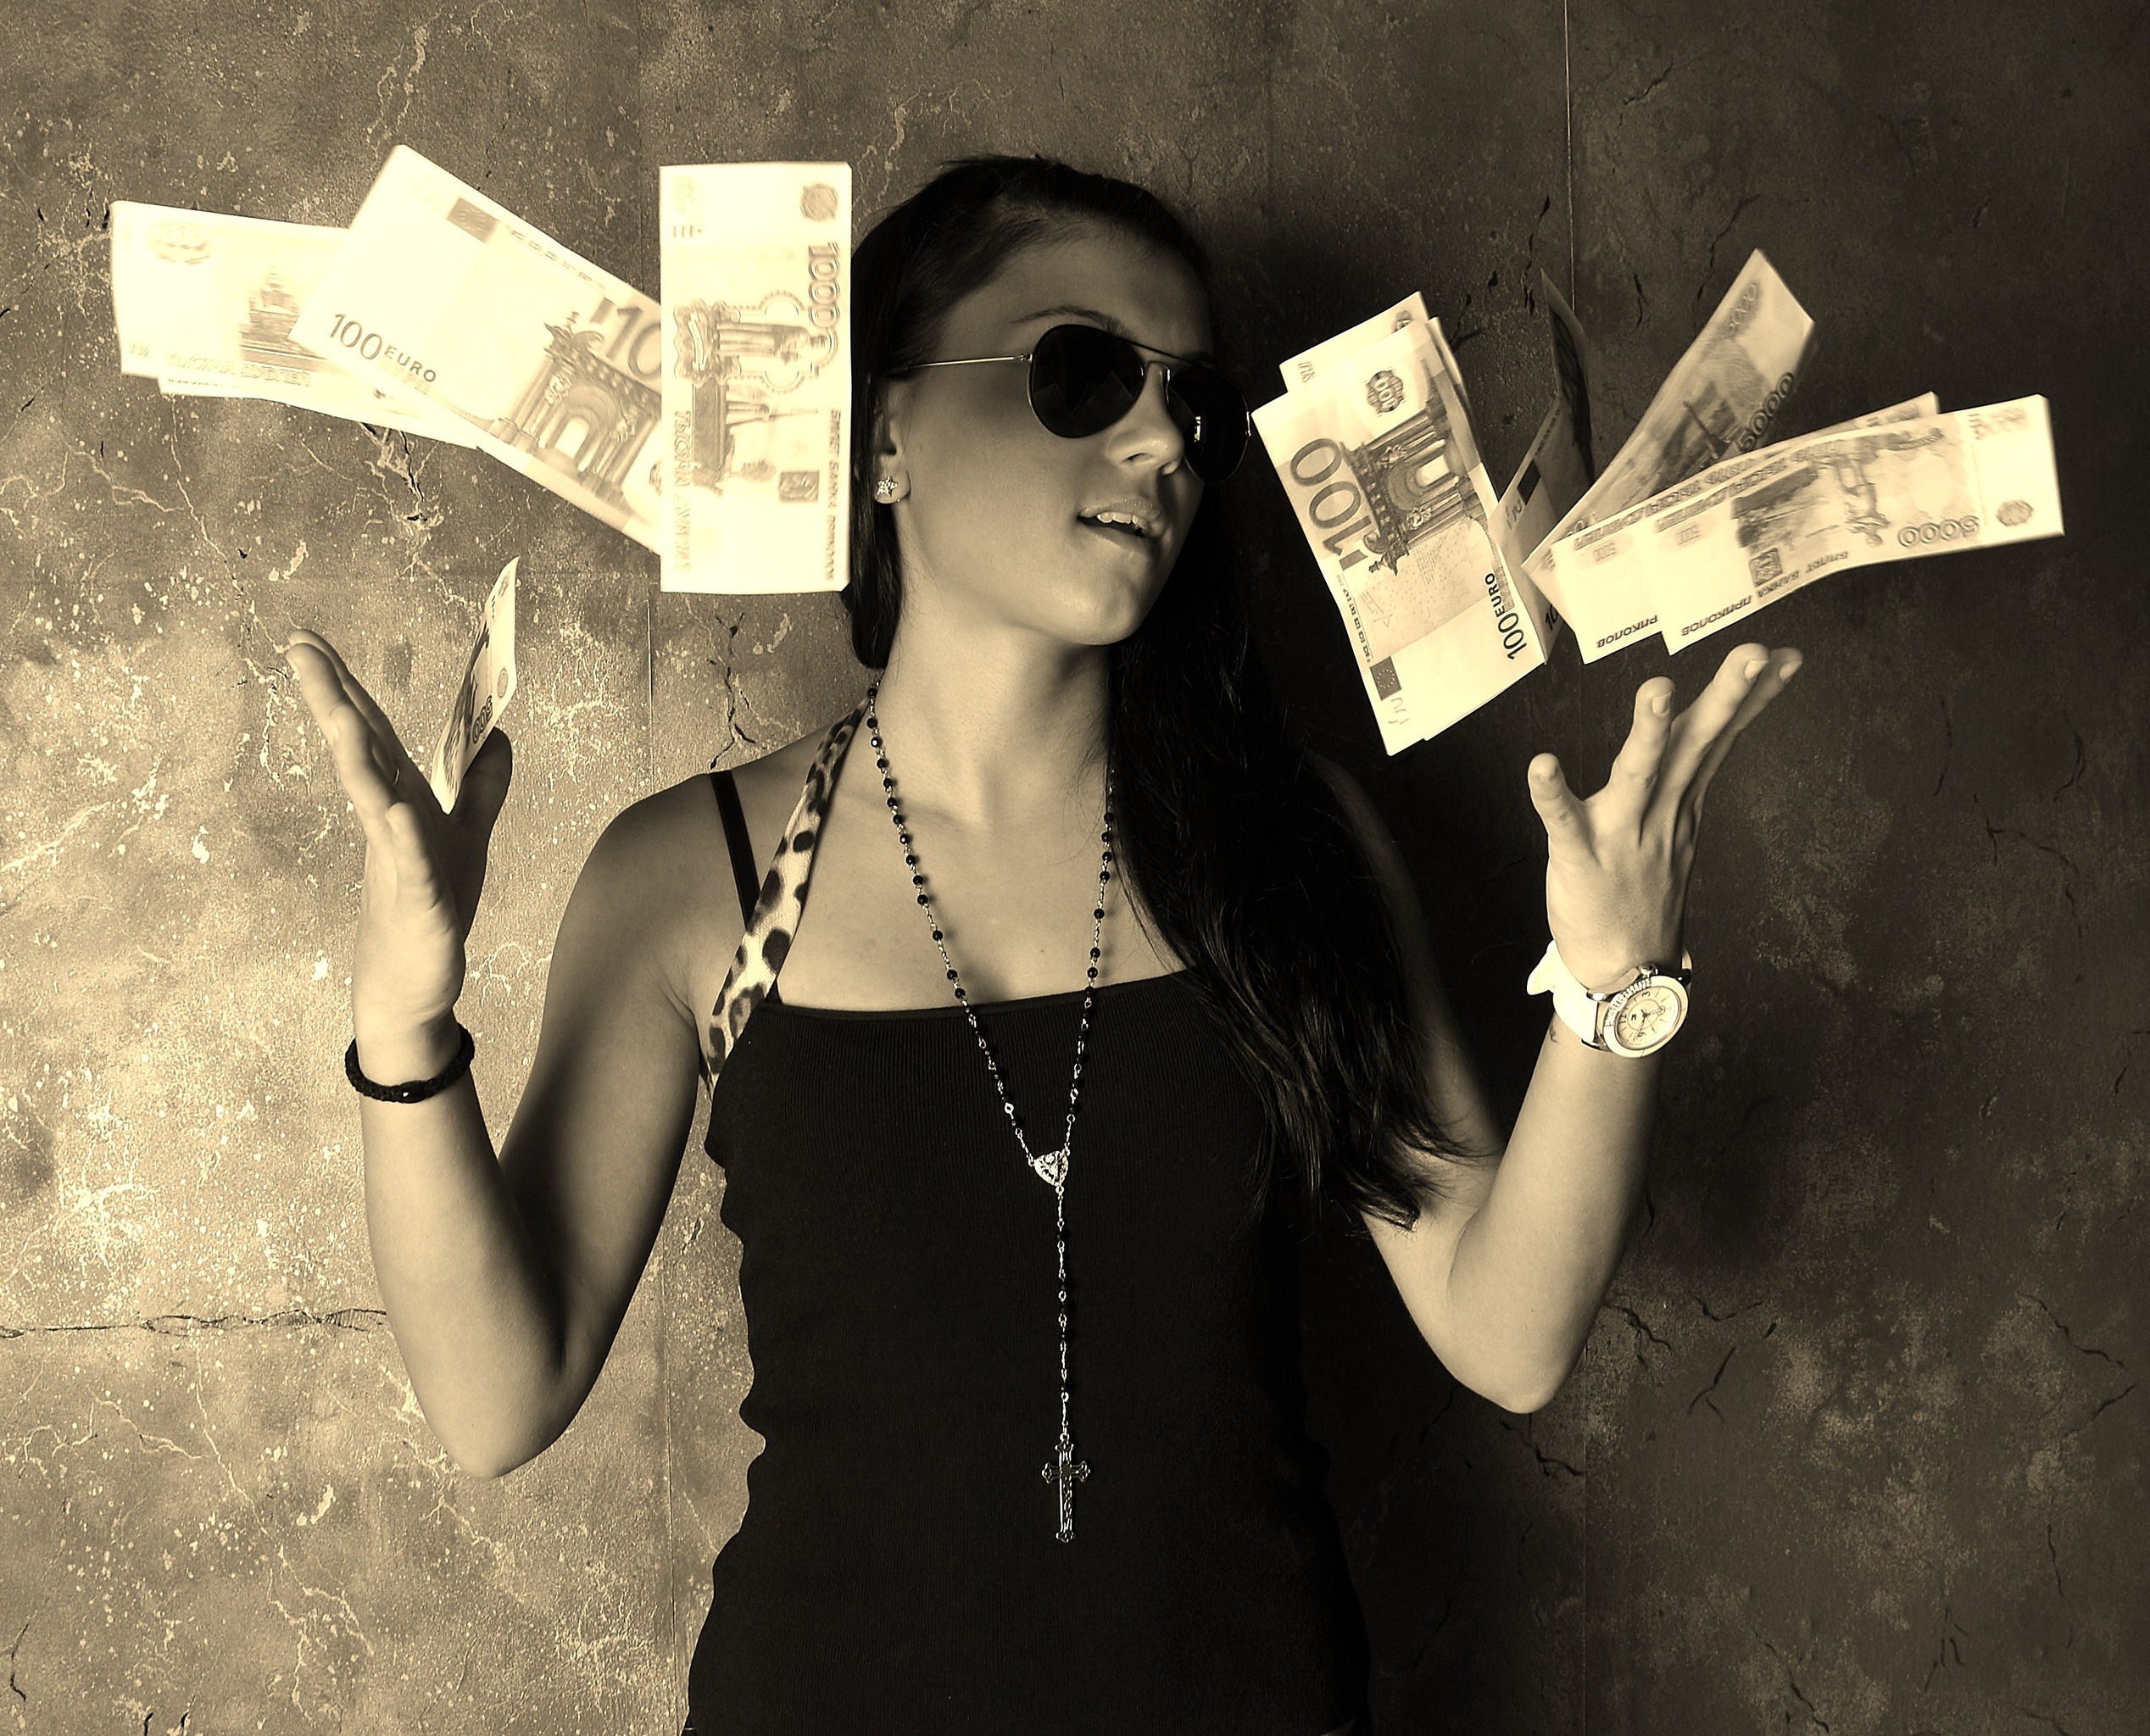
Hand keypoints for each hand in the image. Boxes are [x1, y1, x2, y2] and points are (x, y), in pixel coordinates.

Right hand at [281, 628, 514, 1039]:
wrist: (415, 983)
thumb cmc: (434, 908)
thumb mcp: (469, 836)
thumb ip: (482, 786)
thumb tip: (499, 733)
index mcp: (399, 800)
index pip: (372, 733)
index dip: (345, 685)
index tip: (308, 640)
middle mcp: (390, 822)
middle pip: (362, 752)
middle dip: (333, 700)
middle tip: (298, 648)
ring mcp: (398, 861)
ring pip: (376, 800)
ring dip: (359, 755)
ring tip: (340, 711)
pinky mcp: (419, 903)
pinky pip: (410, 865)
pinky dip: (404, 838)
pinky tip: (398, 812)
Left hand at [1526, 640, 1802, 992]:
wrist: (1627, 969)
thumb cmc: (1646, 884)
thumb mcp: (1682, 821)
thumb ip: (1691, 769)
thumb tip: (1719, 728)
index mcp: (1683, 798)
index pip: (1720, 738)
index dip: (1752, 696)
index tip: (1786, 656)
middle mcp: (1660, 811)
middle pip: (1694, 746)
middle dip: (1724, 698)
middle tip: (1753, 653)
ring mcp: (1621, 834)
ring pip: (1638, 776)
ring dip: (1648, 733)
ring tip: (1657, 688)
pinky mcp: (1580, 856)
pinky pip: (1562, 821)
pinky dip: (1551, 794)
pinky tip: (1540, 764)